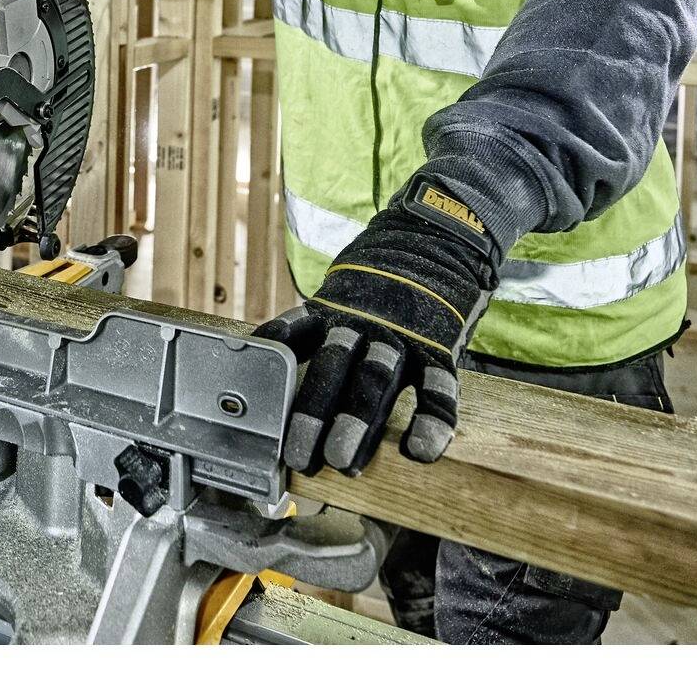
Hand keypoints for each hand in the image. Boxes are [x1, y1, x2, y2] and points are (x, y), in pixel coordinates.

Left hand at [257, 178, 500, 475]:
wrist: (439, 235)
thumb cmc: (377, 279)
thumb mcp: (338, 292)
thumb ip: (311, 327)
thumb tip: (259, 362)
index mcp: (330, 310)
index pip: (293, 342)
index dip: (273, 374)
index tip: (255, 409)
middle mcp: (361, 322)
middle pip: (332, 369)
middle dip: (312, 414)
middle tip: (298, 456)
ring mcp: (402, 334)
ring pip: (376, 378)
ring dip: (359, 421)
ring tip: (344, 460)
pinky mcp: (441, 346)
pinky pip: (438, 386)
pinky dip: (432, 420)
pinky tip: (420, 451)